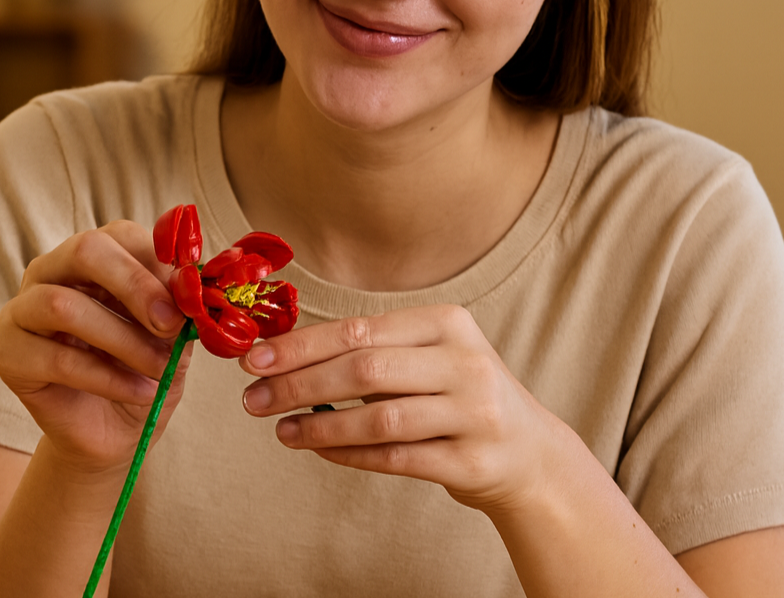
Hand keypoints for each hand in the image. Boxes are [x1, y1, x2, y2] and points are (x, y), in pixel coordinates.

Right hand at [0, 220, 193, 474]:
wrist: (116, 429)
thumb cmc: (145, 366)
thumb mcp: (172, 332)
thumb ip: (176, 302)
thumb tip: (189, 281)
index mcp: (95, 253)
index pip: (121, 234)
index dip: (158, 264)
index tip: (190, 300)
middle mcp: (52, 269)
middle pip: (85, 251)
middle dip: (134, 286)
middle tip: (170, 324)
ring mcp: (22, 309)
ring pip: (63, 305)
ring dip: (123, 340)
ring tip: (159, 367)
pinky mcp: (8, 355)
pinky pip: (57, 359)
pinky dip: (108, 377)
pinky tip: (140, 391)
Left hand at [238, 304, 556, 514]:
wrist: (530, 452)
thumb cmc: (459, 394)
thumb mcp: (429, 357)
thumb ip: (371, 351)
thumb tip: (284, 355)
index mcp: (448, 322)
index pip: (360, 329)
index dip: (302, 345)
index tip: (254, 360)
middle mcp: (465, 362)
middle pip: (365, 369)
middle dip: (299, 384)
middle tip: (253, 400)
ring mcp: (475, 413)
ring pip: (379, 418)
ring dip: (320, 425)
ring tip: (281, 431)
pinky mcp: (473, 461)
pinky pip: (397, 459)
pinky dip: (350, 454)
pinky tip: (319, 449)